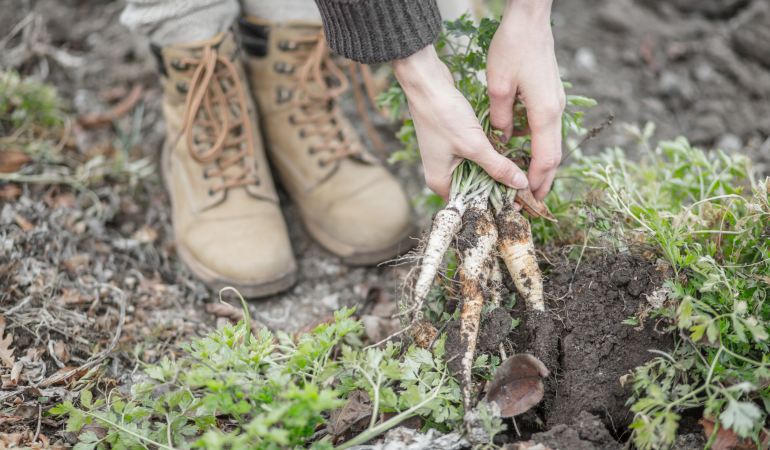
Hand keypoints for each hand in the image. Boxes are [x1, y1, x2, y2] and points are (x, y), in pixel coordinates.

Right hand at [393, 46, 527, 199]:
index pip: (470, 203)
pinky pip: (474, 156)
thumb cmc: (444, 116)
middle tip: (524, 185)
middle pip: (474, 188)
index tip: (518, 201)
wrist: (427, 84)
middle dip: (498, 185)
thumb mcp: (474, 145)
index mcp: (440, 182)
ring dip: (495, 168)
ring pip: (477, 171)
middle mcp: (442, 173)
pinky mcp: (453, 143)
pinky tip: (507, 152)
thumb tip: (520, 184)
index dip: (494, 203)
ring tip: (520, 170)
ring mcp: (446, 158)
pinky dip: (489, 154)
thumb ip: (498, 166)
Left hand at [487, 0, 564, 199]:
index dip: (536, 181)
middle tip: (531, 201)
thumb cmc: (514, 48)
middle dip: (543, 179)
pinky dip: (537, 145)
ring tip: (525, 182)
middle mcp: (556, 110)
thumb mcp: (497, 86)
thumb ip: (500, 118)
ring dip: (540, 164)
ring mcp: (556, 102)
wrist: (531, 19)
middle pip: (554, 155)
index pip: (545, 158)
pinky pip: (546, 129)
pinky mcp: (551, 95)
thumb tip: (500, 139)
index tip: (527, 200)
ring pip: (551, 142)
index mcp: (544, 112)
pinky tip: (522, 151)